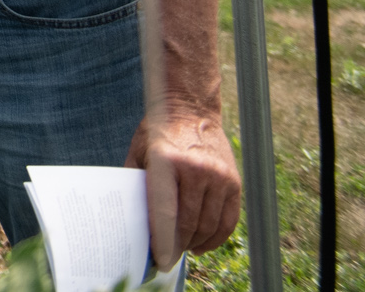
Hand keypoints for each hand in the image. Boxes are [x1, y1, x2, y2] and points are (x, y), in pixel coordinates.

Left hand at [124, 106, 241, 259]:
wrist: (190, 109)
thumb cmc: (157, 132)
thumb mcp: (138, 153)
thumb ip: (136, 184)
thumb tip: (132, 221)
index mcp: (166, 163)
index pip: (164, 214)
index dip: (162, 241)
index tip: (158, 259)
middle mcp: (196, 170)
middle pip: (188, 224)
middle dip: (177, 245)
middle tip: (167, 256)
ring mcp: (218, 176)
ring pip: (209, 225)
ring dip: (195, 243)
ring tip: (182, 250)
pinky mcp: (234, 181)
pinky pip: (228, 219)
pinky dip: (216, 237)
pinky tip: (203, 244)